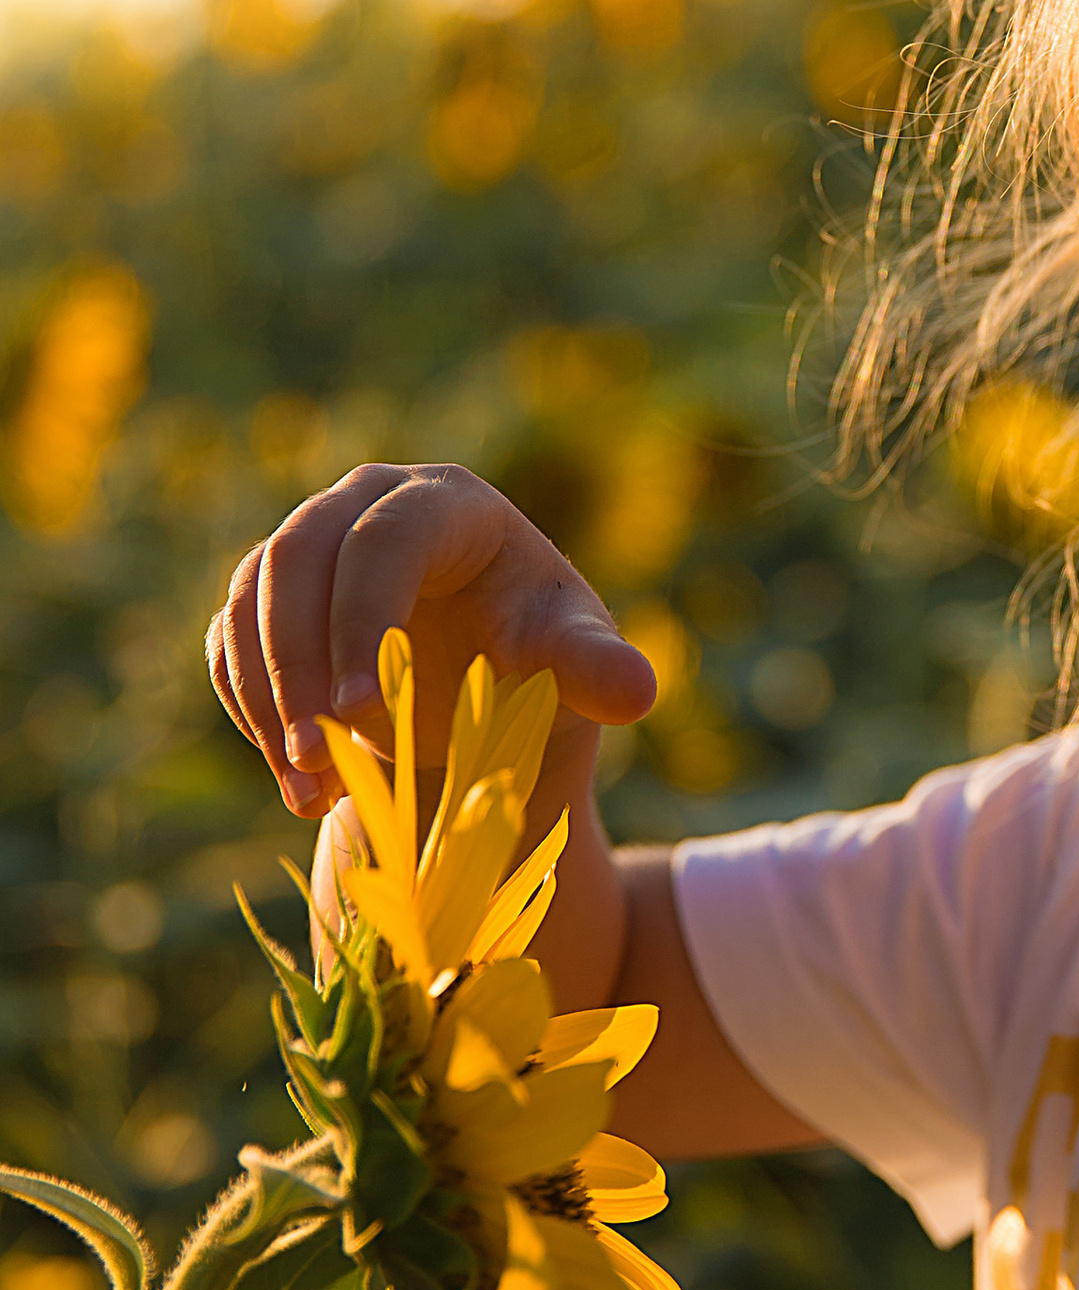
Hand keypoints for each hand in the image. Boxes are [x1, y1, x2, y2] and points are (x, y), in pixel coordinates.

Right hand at [208, 462, 657, 819]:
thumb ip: (597, 670)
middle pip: (298, 556)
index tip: (357, 716)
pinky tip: (295, 779)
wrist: (489, 691)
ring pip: (251, 599)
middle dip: (298, 663)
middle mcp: (369, 502)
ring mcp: (311, 544)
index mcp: (450, 503)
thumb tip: (637, 692)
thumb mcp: (573, 666)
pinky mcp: (269, 598)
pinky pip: (230, 642)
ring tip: (307, 787)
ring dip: (268, 696)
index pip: (385, 539)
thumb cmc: (541, 660)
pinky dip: (252, 709)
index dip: (361, 619)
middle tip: (316, 757)